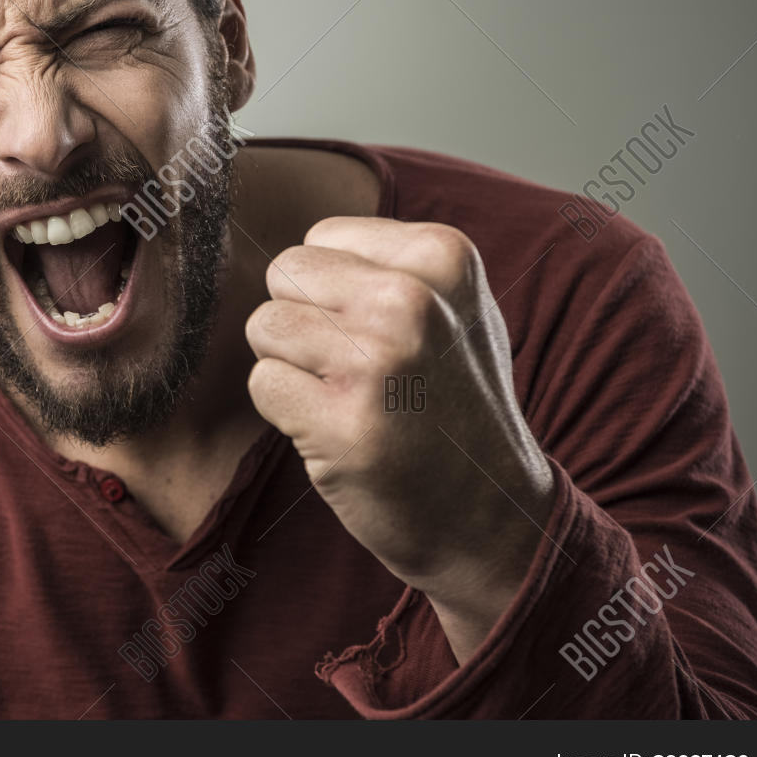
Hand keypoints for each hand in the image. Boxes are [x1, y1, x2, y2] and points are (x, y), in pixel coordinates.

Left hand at [245, 217, 554, 661]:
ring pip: (264, 327)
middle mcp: (412, 300)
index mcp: (445, 256)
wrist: (493, 517)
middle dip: (303, 322)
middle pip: (284, 275)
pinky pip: (263, 384)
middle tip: (358, 372)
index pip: (319, 238)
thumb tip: (295, 242)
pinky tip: (341, 434)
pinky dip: (287, 414)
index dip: (332, 291)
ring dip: (293, 369)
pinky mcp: (343, 423)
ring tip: (352, 400)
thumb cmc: (456, 405)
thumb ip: (386, 263)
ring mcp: (378, 362)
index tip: (383, 336)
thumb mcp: (456, 308)